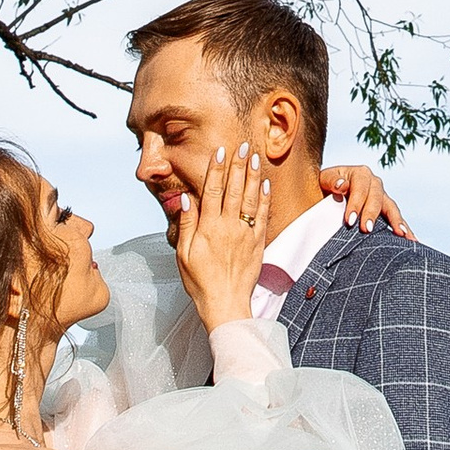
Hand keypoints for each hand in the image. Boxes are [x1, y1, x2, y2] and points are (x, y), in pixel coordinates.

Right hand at [167, 138, 272, 329]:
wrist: (225, 303)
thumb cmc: (200, 281)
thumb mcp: (184, 254)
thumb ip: (187, 224)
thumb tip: (186, 198)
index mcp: (208, 228)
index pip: (213, 191)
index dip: (217, 169)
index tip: (221, 152)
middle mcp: (228, 227)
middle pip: (234, 189)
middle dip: (238, 165)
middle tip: (243, 145)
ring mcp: (245, 234)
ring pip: (250, 198)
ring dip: (253, 176)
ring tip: (255, 157)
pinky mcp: (258, 243)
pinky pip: (263, 216)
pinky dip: (264, 198)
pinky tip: (265, 184)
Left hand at [322, 161, 410, 237]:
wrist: (328, 191)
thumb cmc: (324, 187)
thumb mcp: (323, 180)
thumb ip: (331, 181)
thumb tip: (342, 185)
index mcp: (359, 174)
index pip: (361, 188)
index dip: (356, 203)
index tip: (349, 220)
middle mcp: (374, 183)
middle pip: (377, 197)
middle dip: (372, 214)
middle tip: (367, 230)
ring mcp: (382, 196)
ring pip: (391, 207)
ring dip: (396, 221)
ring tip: (401, 234)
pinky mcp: (385, 209)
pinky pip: (396, 218)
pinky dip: (404, 228)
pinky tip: (412, 239)